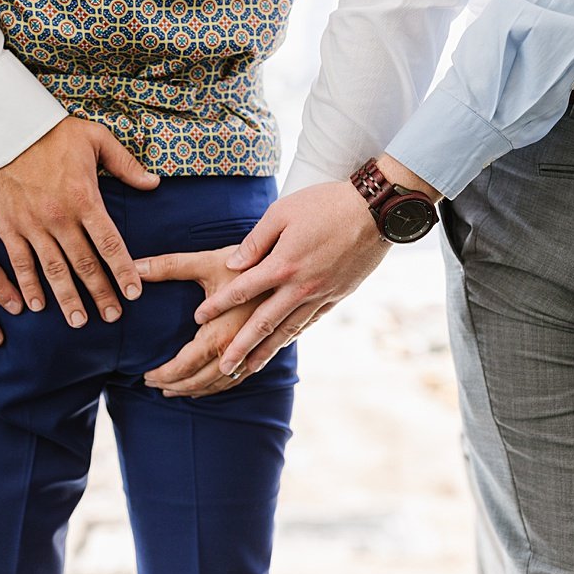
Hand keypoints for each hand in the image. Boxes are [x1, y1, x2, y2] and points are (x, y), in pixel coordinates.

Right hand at [0, 116, 159, 327]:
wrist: (3, 127)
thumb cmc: (53, 131)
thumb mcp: (96, 138)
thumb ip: (126, 164)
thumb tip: (154, 183)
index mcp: (85, 198)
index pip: (110, 244)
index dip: (123, 271)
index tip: (133, 294)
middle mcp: (60, 218)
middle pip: (85, 264)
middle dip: (100, 293)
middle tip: (112, 317)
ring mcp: (32, 225)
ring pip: (54, 270)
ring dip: (68, 299)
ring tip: (80, 321)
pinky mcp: (7, 226)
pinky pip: (20, 263)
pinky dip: (28, 286)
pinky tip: (36, 306)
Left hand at [137, 247, 272, 397]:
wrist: (300, 261)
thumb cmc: (250, 260)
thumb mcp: (207, 261)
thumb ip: (169, 266)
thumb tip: (135, 268)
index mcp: (221, 334)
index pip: (185, 366)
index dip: (164, 374)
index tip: (145, 375)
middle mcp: (239, 349)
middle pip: (202, 380)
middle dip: (176, 385)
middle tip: (155, 385)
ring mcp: (258, 350)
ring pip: (224, 382)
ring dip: (199, 389)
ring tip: (179, 390)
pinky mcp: (271, 345)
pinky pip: (245, 375)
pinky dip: (225, 384)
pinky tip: (216, 381)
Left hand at [193, 179, 391, 374]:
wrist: (374, 211)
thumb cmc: (324, 204)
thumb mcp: (282, 212)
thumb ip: (255, 241)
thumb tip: (234, 264)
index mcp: (283, 264)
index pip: (242, 290)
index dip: (219, 304)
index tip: (199, 317)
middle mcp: (301, 287)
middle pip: (263, 323)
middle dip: (240, 347)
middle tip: (222, 367)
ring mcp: (321, 295)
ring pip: (288, 330)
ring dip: (266, 351)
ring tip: (248, 369)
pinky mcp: (337, 296)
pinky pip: (309, 322)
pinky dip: (293, 336)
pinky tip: (282, 344)